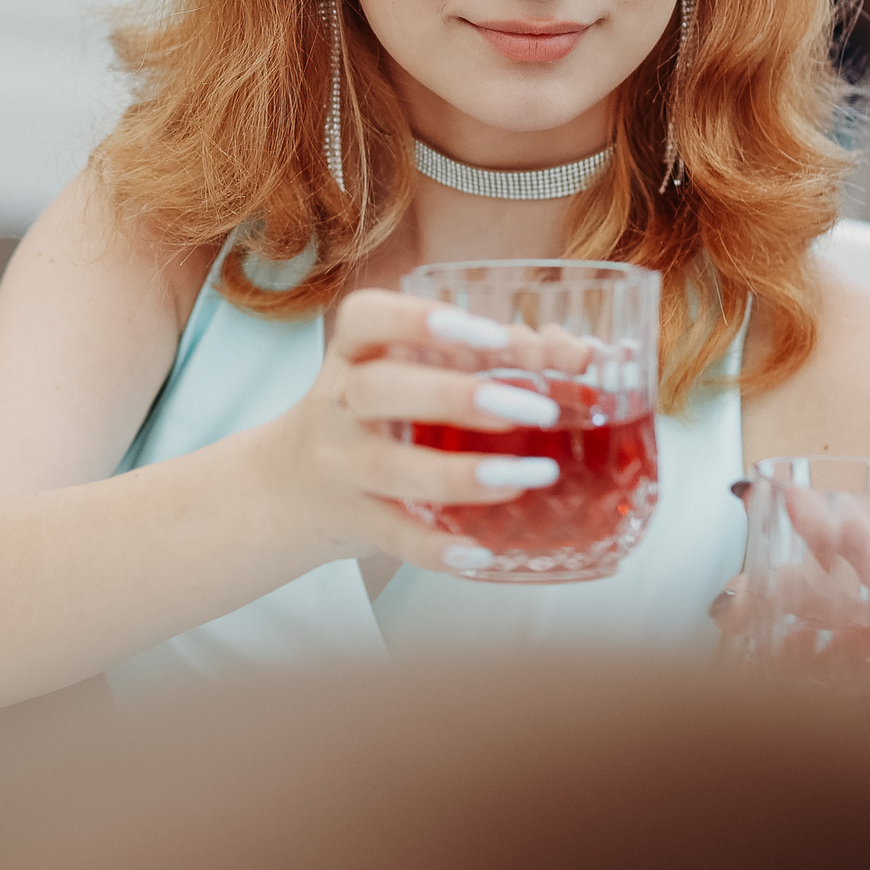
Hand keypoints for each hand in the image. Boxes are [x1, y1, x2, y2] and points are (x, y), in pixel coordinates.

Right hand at [259, 288, 585, 577]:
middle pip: (381, 390)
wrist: (291, 486)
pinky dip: (435, 548)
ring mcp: (342, 465)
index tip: (490, 333)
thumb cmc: (375, 417)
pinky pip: (392, 535)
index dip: (419, 320)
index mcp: (353, 355)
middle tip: (536, 407)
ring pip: (392, 468)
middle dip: (457, 396)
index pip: (365, 318)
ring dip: (463, 474)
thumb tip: (578, 353)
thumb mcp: (402, 373)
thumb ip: (479, 359)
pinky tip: (482, 550)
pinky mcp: (354, 520)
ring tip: (533, 475)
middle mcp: (339, 405)